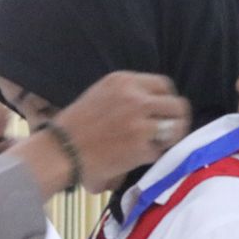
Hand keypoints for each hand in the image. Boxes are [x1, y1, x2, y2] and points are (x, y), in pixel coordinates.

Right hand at [13, 72, 192, 194]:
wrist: (61, 150)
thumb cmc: (76, 125)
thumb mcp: (101, 94)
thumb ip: (128, 94)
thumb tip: (154, 105)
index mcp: (124, 81)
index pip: (164, 85)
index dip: (167, 101)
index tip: (162, 113)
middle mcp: (136, 98)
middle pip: (177, 106)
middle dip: (176, 120)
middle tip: (168, 132)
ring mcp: (141, 123)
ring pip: (175, 128)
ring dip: (169, 139)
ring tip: (156, 145)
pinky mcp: (142, 147)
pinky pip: (160, 151)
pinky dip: (152, 156)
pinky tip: (137, 158)